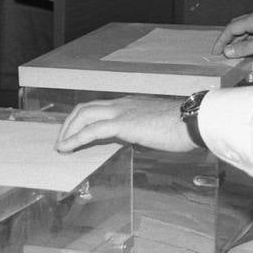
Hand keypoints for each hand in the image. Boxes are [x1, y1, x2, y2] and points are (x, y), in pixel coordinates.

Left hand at [54, 96, 192, 153]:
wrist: (192, 121)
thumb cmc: (181, 127)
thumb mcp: (155, 127)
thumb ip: (141, 130)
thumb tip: (134, 138)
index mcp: (129, 105)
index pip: (98, 108)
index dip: (82, 119)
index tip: (74, 133)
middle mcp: (121, 104)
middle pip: (84, 108)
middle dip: (69, 124)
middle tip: (62, 141)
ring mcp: (120, 112)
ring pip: (83, 115)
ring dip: (68, 131)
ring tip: (61, 146)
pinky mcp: (122, 124)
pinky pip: (91, 130)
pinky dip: (75, 138)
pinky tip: (66, 148)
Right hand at [211, 10, 252, 57]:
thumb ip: (246, 48)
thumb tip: (227, 51)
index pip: (230, 28)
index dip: (221, 40)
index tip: (215, 52)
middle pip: (236, 26)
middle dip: (227, 38)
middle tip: (222, 51)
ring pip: (245, 28)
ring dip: (237, 39)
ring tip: (234, 52)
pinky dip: (248, 39)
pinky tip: (250, 47)